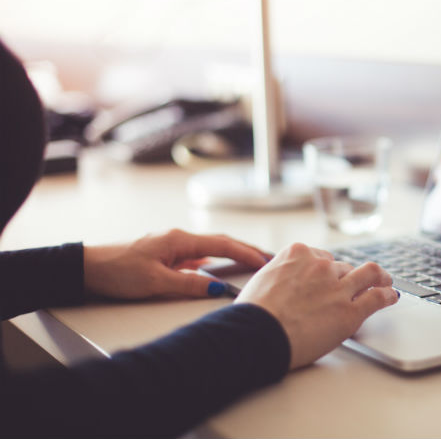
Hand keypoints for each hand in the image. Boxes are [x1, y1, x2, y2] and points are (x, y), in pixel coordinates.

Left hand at [84, 229, 267, 298]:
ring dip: (231, 254)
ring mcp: (171, 245)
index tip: (266, 261)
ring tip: (251, 262)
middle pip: (220, 241)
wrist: (86, 268)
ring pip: (209, 248)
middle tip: (268, 258)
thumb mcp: (157, 282)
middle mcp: (178, 238)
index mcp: (179, 240)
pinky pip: (196, 255)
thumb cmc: (117, 272)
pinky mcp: (163, 254)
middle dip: (246, 250)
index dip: (246, 253)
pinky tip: (216, 268)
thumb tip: (220, 289)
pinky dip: (214, 260)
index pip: (223, 244)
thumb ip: (190, 285)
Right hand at [234, 242, 397, 368]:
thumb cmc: (252, 314)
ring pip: (368, 274)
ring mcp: (338, 287)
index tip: (331, 276)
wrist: (257, 334)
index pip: (322, 257)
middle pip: (343, 267)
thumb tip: (281, 284)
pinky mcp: (350, 311)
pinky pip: (377, 298)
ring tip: (385, 282)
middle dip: (347, 278)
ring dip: (378, 278)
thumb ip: (279, 276)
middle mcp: (321, 266)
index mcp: (297, 254)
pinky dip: (388, 296)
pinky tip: (391, 297)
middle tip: (354, 286)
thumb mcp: (261, 281)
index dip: (327, 269)